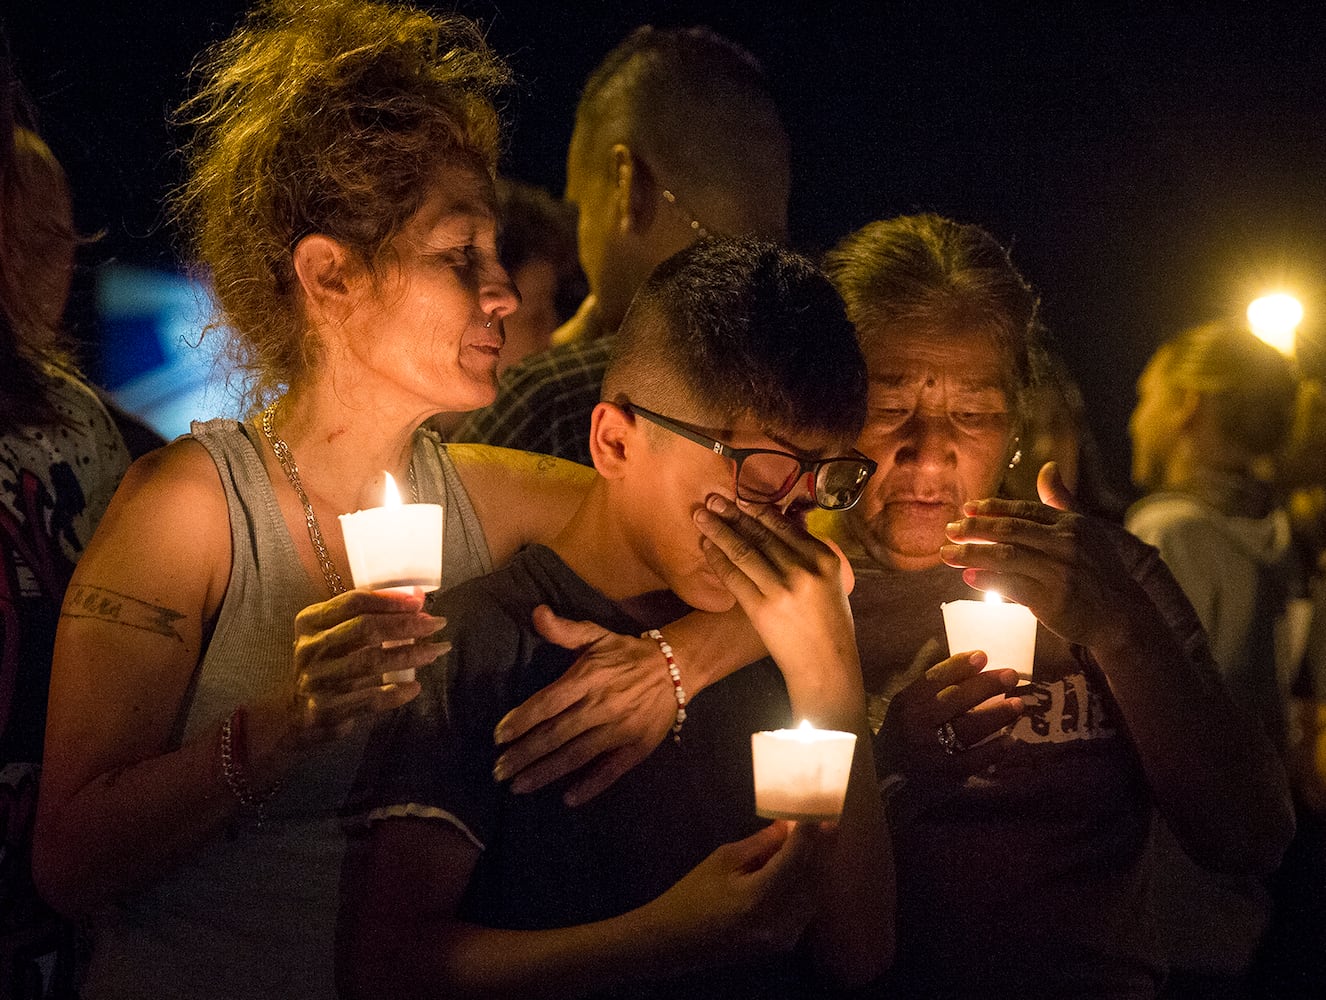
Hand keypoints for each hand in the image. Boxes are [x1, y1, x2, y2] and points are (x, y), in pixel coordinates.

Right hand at [278, 588, 445, 747]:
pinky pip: (370, 699)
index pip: (352, 603)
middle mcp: (310, 649)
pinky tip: (415, 686)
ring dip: (410, 655)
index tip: (419, 602)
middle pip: (365, 629)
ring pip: (371, 662)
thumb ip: (370, 616)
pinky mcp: (327, 709)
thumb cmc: (326, 663)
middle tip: (436, 624)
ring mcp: (317, 680)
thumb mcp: (334, 634)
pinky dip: (396, 692)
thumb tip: (417, 598)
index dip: (389, 600)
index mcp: (310, 622)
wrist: (294, 712)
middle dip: (406, 625)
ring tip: (436, 650)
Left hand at [491, 605, 675, 805]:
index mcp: (588, 678)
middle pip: (555, 734)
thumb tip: (536, 613)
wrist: (677, 667)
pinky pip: (611, 770)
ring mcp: (620, 729)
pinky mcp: (637, 747)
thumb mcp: (596, 635)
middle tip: (498, 771)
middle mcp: (600, 706)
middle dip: (524, 754)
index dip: (520, 720)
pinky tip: (568, 799)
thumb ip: (564, 630)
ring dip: (546, 772)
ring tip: (518, 787)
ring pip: (576, 755)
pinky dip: (591, 786)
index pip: (547, 703)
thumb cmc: (627, 653)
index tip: (498, 737)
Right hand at [649, 821, 826, 962]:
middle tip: (830, 821)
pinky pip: (806, 908)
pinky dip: (810, 885)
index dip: (812, 832)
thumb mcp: (722, 860)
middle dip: (823, 847)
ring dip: (820, 865)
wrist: (674, 942)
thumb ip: (760, 843)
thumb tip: (788, 825)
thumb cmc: (691, 896)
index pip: (798, 857)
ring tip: (823, 839)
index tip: (821, 809)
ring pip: (815, 894)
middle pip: (813, 877)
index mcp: (759, 896)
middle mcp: (778, 920)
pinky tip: (808, 867)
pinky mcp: (783, 944)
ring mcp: (783, 936)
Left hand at [694, 495, 856, 686]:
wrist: (826, 666)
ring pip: (743, 550)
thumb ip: (810, 556)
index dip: (758, 509)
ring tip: (701, 515)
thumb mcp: (832, 582)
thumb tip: (782, 527)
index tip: (741, 497)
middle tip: (712, 498)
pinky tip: (706, 546)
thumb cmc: (830, 625)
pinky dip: (717, 558)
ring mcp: (782, 588)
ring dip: (718, 530)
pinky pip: (734, 576)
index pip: (785, 526)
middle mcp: (804, 569)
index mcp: (824, 558)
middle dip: (733, 513)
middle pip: (761, 534)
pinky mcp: (762, 608)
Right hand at [876, 650, 1023, 789]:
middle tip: (1011, 675)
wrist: (885, 779)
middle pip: (956, 699)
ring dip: (998, 715)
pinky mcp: (945, 774)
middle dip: (986, 685)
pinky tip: (1010, 741)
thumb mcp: (906, 709)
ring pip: (969, 728)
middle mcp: (917, 724)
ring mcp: (931, 750)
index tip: (982, 655)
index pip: (934, 679)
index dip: (959, 666)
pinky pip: (975, 759)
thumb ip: (930, 692)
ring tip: (1018, 704)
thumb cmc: (902, 736)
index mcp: (907, 704)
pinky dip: (994, 749)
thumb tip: (972, 671)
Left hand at [939, 462, 1155, 653]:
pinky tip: (968, 576)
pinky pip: (1011, 585)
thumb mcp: (1086, 530)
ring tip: (947, 553)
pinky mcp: (1052, 599)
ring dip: (971, 554)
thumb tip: (1047, 467)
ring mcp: (1059, 571)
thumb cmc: (1098, 571)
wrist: (1121, 615)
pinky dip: (987, 579)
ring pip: (1005, 556)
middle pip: (1009, 530)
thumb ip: (1061, 501)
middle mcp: (1065, 543)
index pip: (1024, 510)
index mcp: (1071, 524)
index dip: (992, 508)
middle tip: (950, 530)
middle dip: (974, 529)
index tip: (966, 509)